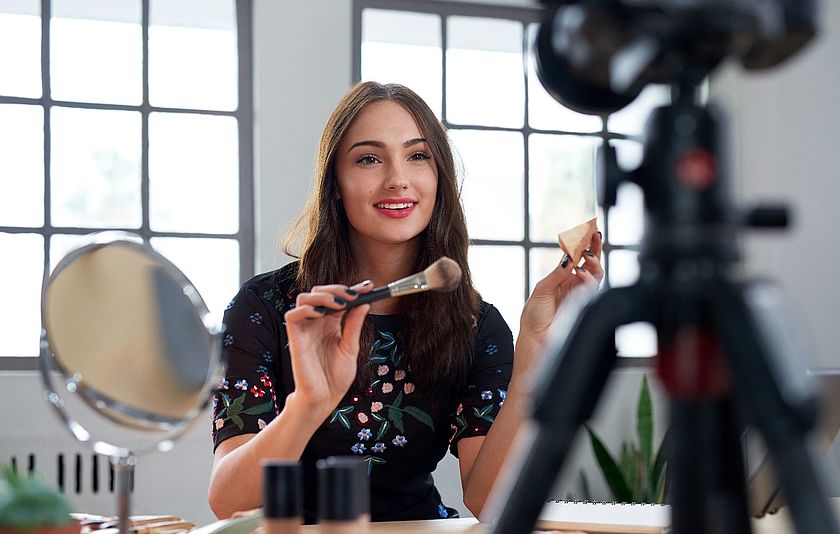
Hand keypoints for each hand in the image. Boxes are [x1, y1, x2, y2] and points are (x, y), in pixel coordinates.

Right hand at [283, 280, 373, 414]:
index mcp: (331, 323)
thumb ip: (354, 325)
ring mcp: (305, 329)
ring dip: (322, 295)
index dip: (352, 289)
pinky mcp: (295, 338)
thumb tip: (365, 304)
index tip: (369, 286)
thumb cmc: (336, 377)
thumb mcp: (351, 348)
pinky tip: (321, 314)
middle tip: (354, 295)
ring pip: (304, 298)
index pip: (339, 298)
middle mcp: (317, 322)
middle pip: (319, 292)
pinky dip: (305, 309)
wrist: (325, 398)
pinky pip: (292, 315)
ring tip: (339, 304)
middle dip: (337, 289)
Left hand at [516, 232, 603, 372]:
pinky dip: (587, 277)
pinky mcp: (584, 303)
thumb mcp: (542, 289)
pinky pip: (592, 287)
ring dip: (593, 261)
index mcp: (563, 278)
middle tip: (595, 234)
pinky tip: (579, 272)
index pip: (576, 257)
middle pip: (590, 262)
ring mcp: (580, 294)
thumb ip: (557, 273)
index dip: (582, 244)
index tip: (587, 229)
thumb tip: (568, 257)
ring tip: (585, 255)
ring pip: (596, 273)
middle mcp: (574, 284)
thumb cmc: (535, 316)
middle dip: (594, 247)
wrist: (536, 337)